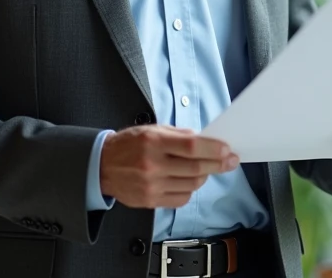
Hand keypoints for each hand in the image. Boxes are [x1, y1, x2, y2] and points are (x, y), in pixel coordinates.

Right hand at [99, 125, 238, 208]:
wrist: (101, 166)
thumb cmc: (129, 144)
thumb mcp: (152, 129)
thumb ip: (179, 135)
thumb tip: (206, 140)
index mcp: (153, 141)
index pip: (191, 146)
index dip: (213, 149)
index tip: (227, 150)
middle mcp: (152, 164)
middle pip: (196, 168)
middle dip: (218, 164)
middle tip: (230, 161)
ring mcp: (151, 185)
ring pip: (192, 185)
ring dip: (205, 176)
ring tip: (206, 168)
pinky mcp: (150, 201)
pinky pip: (181, 198)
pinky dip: (190, 190)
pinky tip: (188, 181)